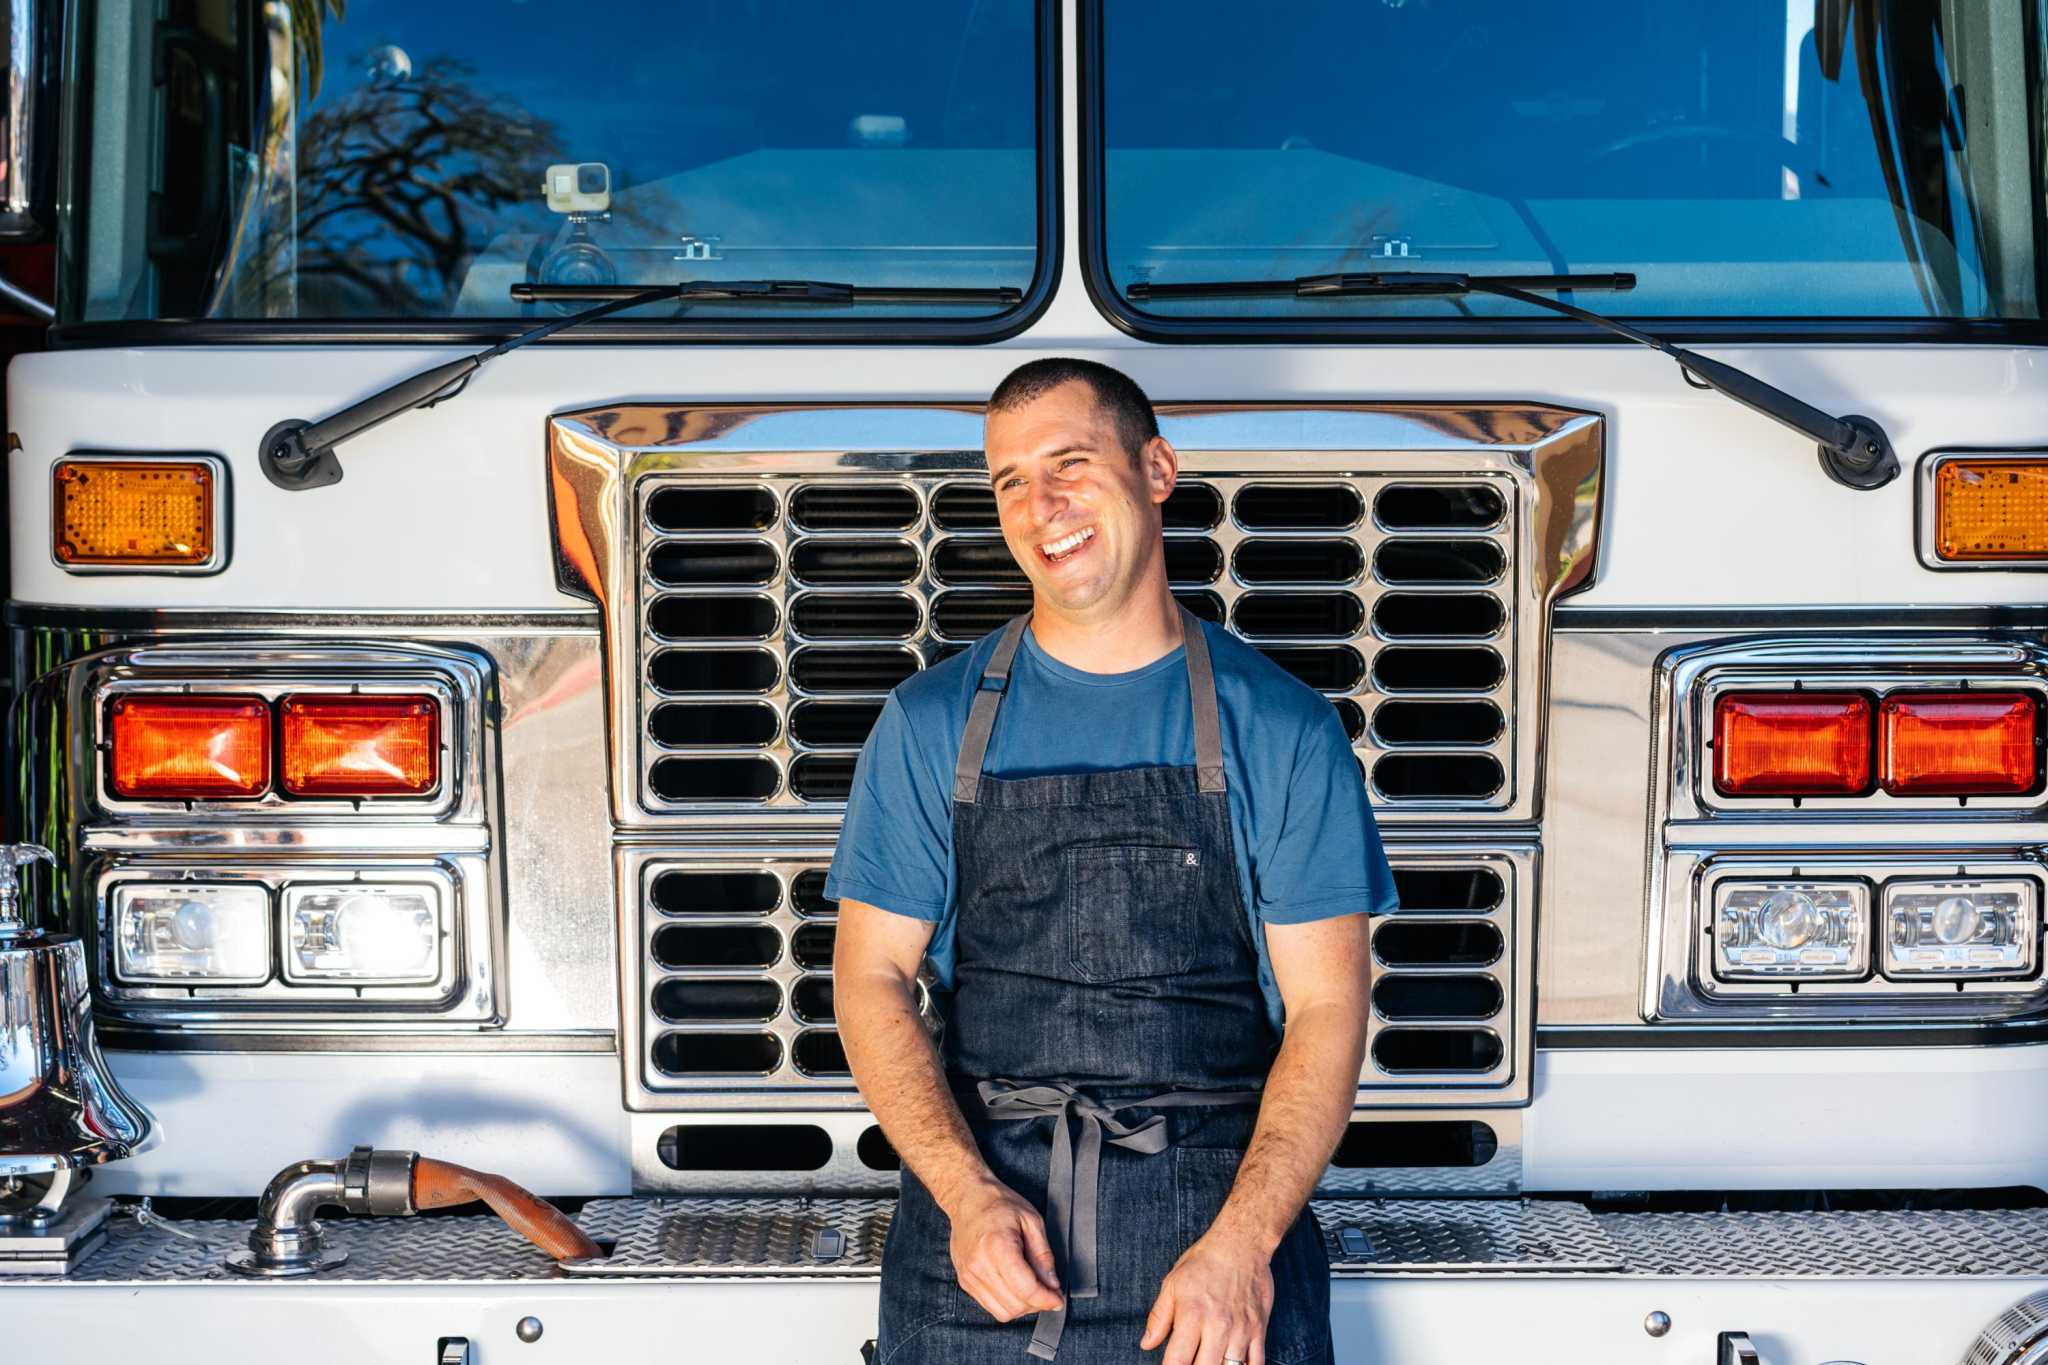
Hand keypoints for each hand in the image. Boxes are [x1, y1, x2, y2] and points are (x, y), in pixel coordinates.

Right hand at [946, 1179, 1063, 1322]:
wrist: (967, 1198)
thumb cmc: (999, 1203)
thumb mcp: (1032, 1220)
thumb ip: (1043, 1255)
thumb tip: (1052, 1284)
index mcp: (998, 1246)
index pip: (1026, 1288)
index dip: (1046, 1299)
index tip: (1058, 1299)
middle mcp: (979, 1265)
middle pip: (1015, 1305)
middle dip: (1037, 1303)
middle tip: (1049, 1291)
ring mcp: (969, 1275)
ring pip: (1002, 1312)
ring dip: (1023, 1307)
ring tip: (1032, 1289)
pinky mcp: (965, 1281)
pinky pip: (990, 1306)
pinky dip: (1007, 1303)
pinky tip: (1015, 1287)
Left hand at [1140, 1232, 1274, 1364]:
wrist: (1241, 1244)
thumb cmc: (1204, 1261)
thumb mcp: (1172, 1283)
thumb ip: (1159, 1317)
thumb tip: (1146, 1344)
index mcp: (1192, 1315)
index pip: (1177, 1361)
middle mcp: (1217, 1327)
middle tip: (1190, 1362)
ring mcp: (1240, 1330)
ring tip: (1209, 1360)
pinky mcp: (1258, 1329)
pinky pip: (1256, 1363)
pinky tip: (1233, 1364)